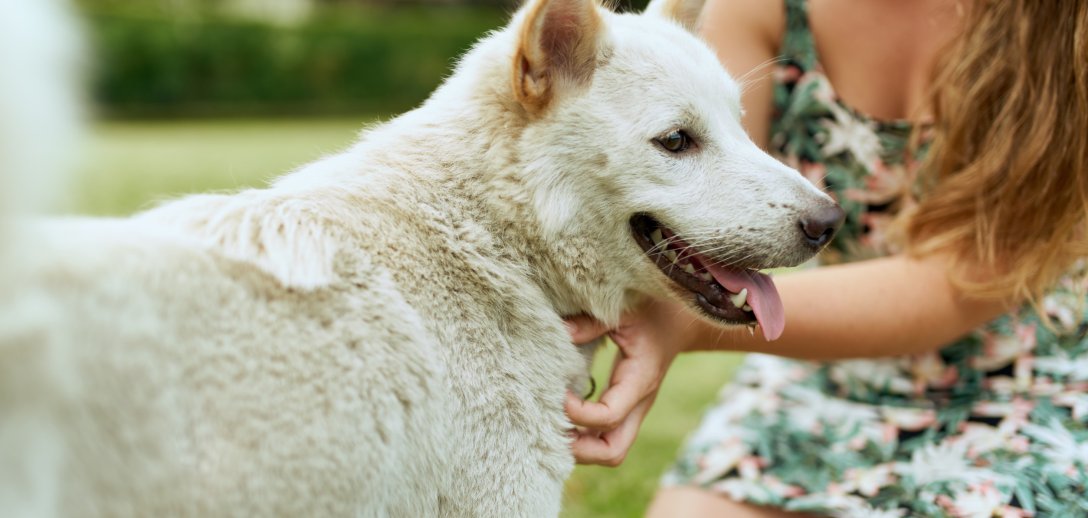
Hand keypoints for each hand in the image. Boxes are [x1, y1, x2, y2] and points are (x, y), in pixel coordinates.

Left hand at [564, 297, 701, 465]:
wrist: (681, 321)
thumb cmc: (653, 311)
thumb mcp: (624, 311)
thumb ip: (591, 323)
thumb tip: (560, 333)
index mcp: (639, 381)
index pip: (608, 417)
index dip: (577, 413)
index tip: (558, 392)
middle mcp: (639, 403)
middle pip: (613, 450)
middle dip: (580, 449)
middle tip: (550, 427)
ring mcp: (634, 410)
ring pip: (610, 450)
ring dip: (580, 448)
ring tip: (553, 426)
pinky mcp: (627, 408)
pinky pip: (606, 437)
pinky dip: (584, 438)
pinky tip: (563, 420)